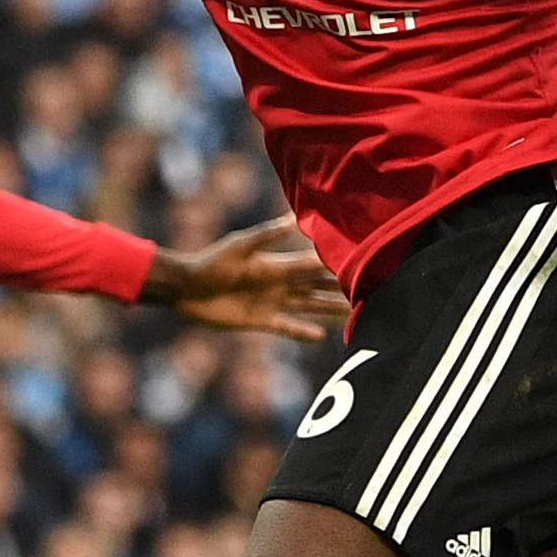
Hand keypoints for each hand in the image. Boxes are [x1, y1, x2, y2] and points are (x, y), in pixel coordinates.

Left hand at [144, 217, 347, 338]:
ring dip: (328, 310)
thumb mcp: (240, 246)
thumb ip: (268, 234)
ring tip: (353, 314)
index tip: (360, 262)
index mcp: (277, 264)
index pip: (312, 265)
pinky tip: (321, 337)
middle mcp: (279, 283)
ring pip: (308, 306)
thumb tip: (295, 220)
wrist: (187, 288)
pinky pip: (287, 326)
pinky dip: (303, 331)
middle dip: (340, 289)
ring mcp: (272, 303)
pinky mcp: (261, 321)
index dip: (333, 265)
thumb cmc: (211, 262)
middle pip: (316, 287)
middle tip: (369, 291)